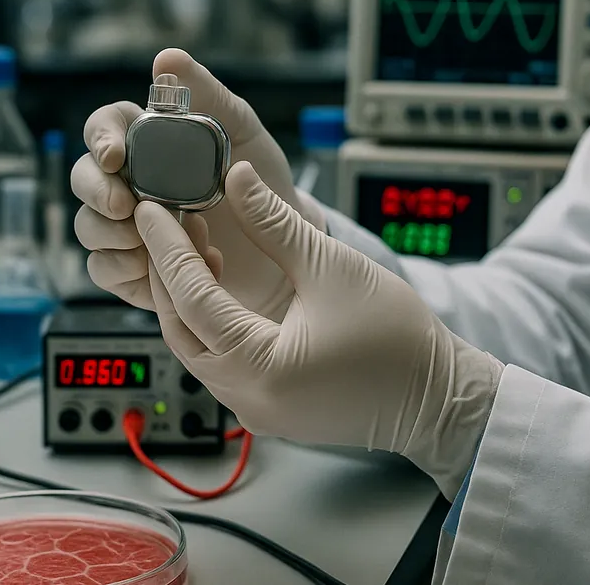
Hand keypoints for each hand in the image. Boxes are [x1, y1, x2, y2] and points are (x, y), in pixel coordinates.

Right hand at [71, 48, 324, 318]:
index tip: (115, 155)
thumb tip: (166, 58)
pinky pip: (106, 271)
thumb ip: (206, 94)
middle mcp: (129, 183)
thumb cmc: (263, 183)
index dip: (100, 138)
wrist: (286, 246)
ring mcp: (128, 228)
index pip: (103, 128)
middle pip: (83, 180)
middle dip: (96, 192)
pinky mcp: (134, 270)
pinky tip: (165, 271)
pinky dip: (127, 271)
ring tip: (159, 242)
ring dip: (113, 235)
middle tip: (125, 207)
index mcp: (147, 143)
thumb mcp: (242, 131)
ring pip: (88, 228)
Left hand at [135, 162, 503, 498]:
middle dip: (169, 271)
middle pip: (180, 327)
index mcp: (259, 368)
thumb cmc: (397, 339)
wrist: (437, 399)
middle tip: (169, 221)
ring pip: (194, 347)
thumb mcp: (330, 266)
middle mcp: (245, 398)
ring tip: (199, 244)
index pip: (191, 298)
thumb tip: (236, 179)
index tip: (152, 209)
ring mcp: (252, 410)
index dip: (167, 247)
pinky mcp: (264, 408)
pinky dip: (210, 321)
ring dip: (189, 297)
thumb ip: (274, 223)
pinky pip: (217, 361)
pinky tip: (221, 283)